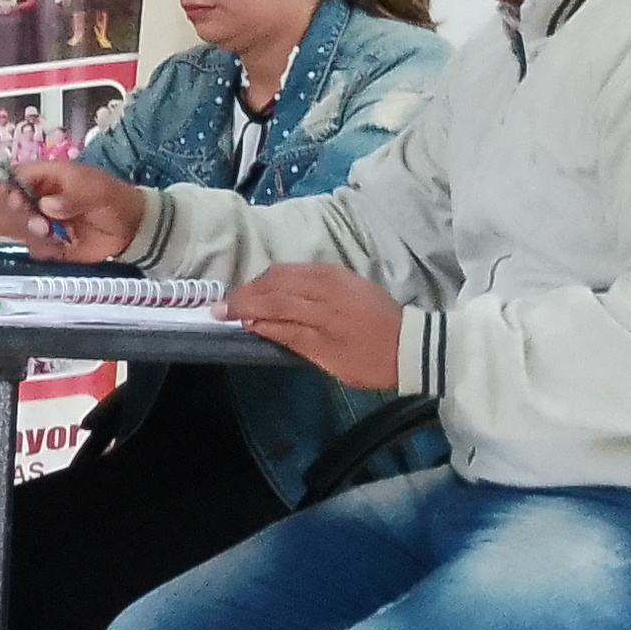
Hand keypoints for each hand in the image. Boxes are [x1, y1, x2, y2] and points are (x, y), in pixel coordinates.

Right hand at [3, 159, 145, 260]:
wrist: (134, 230)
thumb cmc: (114, 200)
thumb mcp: (97, 190)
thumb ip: (71, 195)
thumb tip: (46, 205)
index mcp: (52, 178)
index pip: (21, 176)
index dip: (13, 186)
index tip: (15, 201)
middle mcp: (44, 200)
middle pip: (16, 204)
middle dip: (22, 214)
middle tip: (39, 224)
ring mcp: (47, 223)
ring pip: (23, 228)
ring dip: (32, 233)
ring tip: (50, 235)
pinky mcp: (54, 246)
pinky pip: (37, 249)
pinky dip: (43, 250)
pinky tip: (59, 248)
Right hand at [225, 263, 404, 389]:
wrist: (412, 346)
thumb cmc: (369, 361)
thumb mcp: (327, 358)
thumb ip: (289, 336)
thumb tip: (253, 322)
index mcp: (322, 309)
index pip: (271, 301)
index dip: (242, 305)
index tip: (217, 312)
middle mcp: (326, 284)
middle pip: (275, 280)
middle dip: (247, 292)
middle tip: (225, 306)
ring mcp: (336, 275)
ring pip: (287, 271)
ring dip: (261, 283)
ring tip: (245, 298)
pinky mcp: (342, 273)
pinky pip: (302, 269)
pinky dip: (281, 278)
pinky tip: (274, 289)